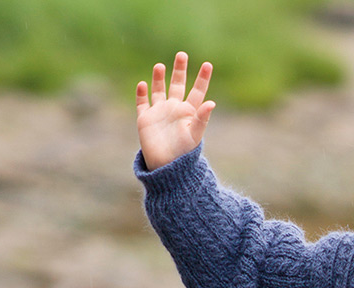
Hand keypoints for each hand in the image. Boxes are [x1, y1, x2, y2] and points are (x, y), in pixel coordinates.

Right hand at [136, 51, 214, 170]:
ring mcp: (160, 113)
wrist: (167, 167)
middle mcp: (175, 110)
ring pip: (159, 91)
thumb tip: (211, 103)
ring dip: (159, 78)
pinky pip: (142, 103)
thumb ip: (202, 118)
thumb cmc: (184, 153)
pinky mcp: (145, 119)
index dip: (202, 79)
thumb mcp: (195, 135)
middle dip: (179, 71)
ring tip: (160, 66)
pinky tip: (142, 84)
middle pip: (177, 85)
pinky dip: (141, 94)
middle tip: (182, 54)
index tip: (208, 64)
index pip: (197, 91)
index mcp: (189, 113)